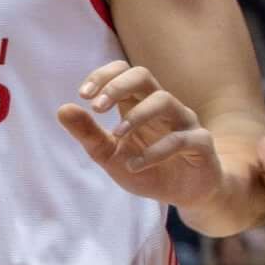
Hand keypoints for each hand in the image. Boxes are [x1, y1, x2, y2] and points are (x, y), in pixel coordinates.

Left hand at [56, 61, 221, 208]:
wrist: (184, 193)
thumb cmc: (145, 168)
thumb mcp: (109, 154)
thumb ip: (88, 133)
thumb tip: (62, 109)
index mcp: (138, 103)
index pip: (123, 72)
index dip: (103, 76)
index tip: (83, 95)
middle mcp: (163, 106)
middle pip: (143, 75)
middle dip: (117, 86)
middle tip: (96, 107)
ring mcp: (184, 122)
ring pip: (164, 100)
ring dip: (136, 116)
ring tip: (117, 134)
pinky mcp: (201, 143)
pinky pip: (180, 139)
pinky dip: (154, 151)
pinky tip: (135, 165)